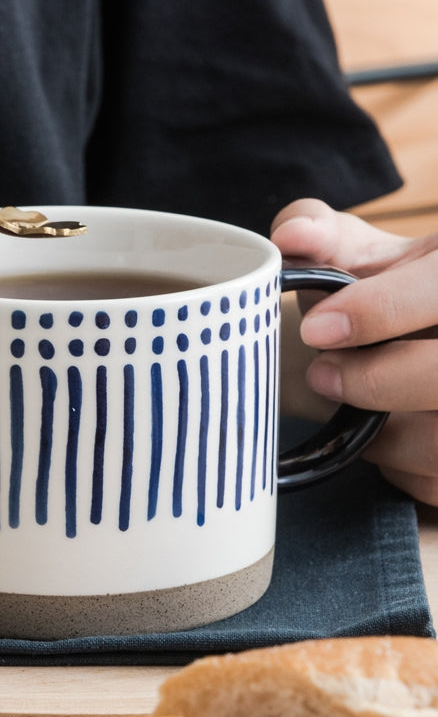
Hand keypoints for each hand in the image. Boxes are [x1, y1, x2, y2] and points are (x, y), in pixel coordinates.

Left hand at [271, 197, 437, 504]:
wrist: (430, 334)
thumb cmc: (402, 294)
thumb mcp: (372, 256)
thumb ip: (327, 237)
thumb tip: (292, 235)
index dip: (381, 309)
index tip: (317, 328)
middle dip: (378, 379)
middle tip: (321, 375)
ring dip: (387, 434)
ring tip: (354, 408)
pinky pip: (436, 481)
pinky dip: (403, 467)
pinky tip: (386, 435)